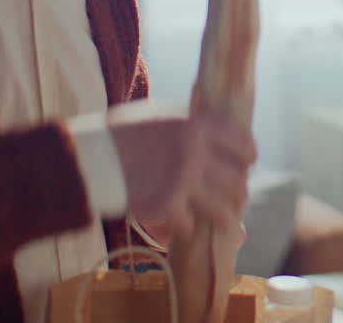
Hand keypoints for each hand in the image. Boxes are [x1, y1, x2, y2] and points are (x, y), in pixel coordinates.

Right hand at [111, 110, 256, 239]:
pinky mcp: (168, 206)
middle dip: (237, 193)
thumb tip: (210, 130)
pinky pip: (190, 225)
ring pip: (224, 209)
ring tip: (224, 220)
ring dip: (224, 216)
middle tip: (233, 197)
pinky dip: (187, 227)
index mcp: (198, 127)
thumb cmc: (123, 133)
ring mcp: (184, 181)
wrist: (94, 156)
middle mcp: (197, 153)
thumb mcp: (162, 116)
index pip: (242, 145)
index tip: (247, 163)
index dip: (248, 157)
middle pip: (237, 182)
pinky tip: (182, 224)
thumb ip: (189, 125)